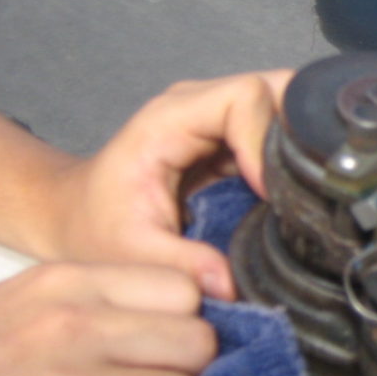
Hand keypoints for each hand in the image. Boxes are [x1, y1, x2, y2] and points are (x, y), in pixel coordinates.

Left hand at [43, 71, 291, 300]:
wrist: (74, 217)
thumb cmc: (94, 227)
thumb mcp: (132, 255)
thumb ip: (181, 267)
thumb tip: (231, 286)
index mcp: (171, 120)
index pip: (246, 96)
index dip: (267, 138)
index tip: (268, 190)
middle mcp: (199, 107)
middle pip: (274, 89)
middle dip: (297, 135)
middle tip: (302, 189)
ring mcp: (218, 120)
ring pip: (283, 106)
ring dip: (299, 146)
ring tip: (299, 193)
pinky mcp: (232, 140)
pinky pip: (278, 131)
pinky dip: (293, 158)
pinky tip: (290, 194)